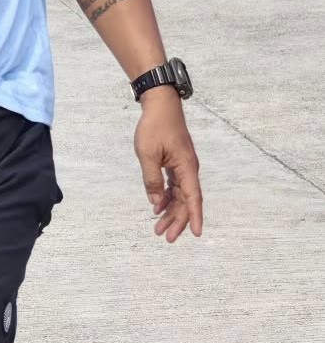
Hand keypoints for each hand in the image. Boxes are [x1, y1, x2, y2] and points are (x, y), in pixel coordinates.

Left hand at [134, 91, 202, 241]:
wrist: (160, 104)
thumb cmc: (155, 126)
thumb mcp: (148, 155)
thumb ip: (152, 180)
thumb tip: (157, 203)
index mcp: (186, 167)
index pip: (193, 198)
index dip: (194, 217)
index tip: (196, 233)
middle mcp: (188, 169)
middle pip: (186, 200)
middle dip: (177, 220)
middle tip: (166, 238)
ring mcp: (183, 166)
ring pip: (180, 195)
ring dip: (171, 212)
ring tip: (159, 228)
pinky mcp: (176, 162)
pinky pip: (174, 186)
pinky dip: (167, 198)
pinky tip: (158, 208)